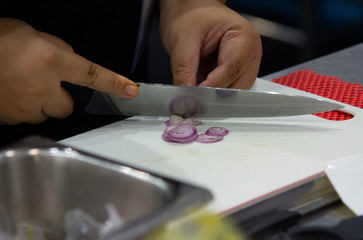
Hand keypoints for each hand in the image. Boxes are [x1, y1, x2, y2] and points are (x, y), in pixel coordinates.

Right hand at [0, 18, 138, 124]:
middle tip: (46, 84)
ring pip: (46, 114)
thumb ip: (55, 49)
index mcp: (51, 62)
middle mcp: (41, 87)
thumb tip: (68, 60)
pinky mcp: (9, 118)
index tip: (131, 90)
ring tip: (22, 86)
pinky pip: (26, 118)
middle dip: (61, 99)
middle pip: (67, 107)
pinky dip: (23, 108)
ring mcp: (24, 106)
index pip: (91, 74)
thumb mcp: (30, 34)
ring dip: (42, 104)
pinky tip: (10, 93)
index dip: (114, 83)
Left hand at [159, 0, 261, 88]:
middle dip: (214, 95)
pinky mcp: (235, 73)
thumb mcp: (182, 39)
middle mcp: (251, 53)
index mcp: (244, 37)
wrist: (189, 9)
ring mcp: (245, 65)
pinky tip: (199, 89)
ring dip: (213, 96)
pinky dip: (212, 94)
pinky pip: (227, 91)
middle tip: (190, 100)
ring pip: (233, 93)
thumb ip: (184, 69)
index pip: (231, 70)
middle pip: (237, 86)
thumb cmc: (190, 14)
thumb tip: (185, 95)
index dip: (212, 87)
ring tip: (193, 91)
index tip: (193, 98)